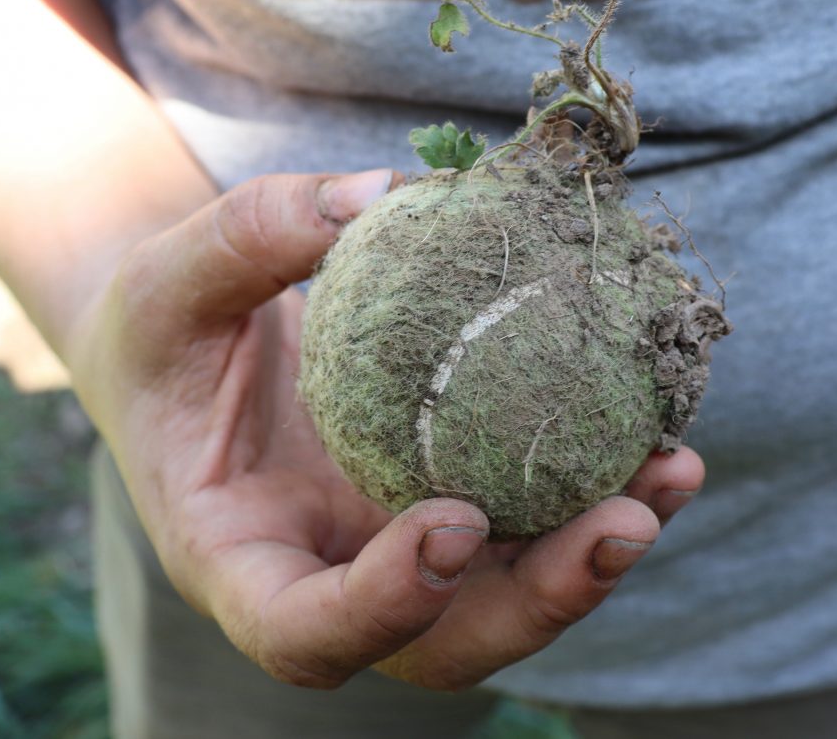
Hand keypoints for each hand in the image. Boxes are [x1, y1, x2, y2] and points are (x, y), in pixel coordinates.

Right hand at [67, 169, 703, 690]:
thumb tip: (378, 194)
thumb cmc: (164, 329)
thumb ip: (255, 234)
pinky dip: (595, 481)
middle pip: (444, 641)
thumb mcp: (173, 276)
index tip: (454, 525)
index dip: (385, 606)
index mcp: (242, 556)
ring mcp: (398, 546)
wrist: (197, 349)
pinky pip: (532, 514)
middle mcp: (333, 572)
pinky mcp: (450, 497)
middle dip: (540, 599)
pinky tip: (654, 431)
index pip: (305, 630)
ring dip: (597, 548)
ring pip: (509, 590)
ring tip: (672, 469)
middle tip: (624, 522)